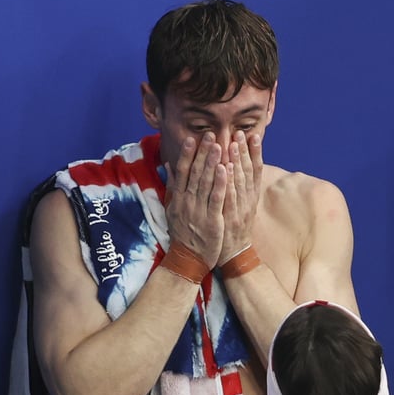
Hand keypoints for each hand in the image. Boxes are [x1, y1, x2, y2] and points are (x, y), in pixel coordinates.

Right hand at [164, 132, 226, 268]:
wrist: (188, 259)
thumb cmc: (182, 233)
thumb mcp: (172, 209)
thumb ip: (172, 186)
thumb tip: (168, 165)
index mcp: (178, 198)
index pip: (181, 172)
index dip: (186, 154)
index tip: (192, 139)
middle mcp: (186, 202)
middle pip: (194, 173)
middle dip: (203, 153)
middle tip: (210, 135)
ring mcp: (198, 211)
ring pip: (205, 183)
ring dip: (212, 163)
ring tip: (219, 146)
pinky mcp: (211, 220)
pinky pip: (216, 199)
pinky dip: (220, 183)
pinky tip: (225, 169)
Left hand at [220, 131, 262, 263]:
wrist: (234, 256)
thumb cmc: (232, 229)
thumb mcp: (239, 207)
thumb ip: (237, 188)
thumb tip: (235, 169)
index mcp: (249, 197)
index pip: (255, 171)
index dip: (255, 153)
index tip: (252, 135)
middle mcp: (248, 201)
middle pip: (248, 172)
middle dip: (245, 151)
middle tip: (240, 133)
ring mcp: (240, 210)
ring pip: (239, 183)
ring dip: (237, 162)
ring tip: (232, 145)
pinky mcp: (231, 219)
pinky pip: (229, 199)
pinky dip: (228, 184)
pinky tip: (226, 171)